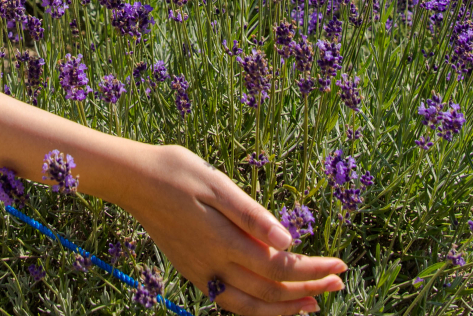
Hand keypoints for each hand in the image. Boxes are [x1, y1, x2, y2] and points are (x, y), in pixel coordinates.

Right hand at [118, 145, 345, 315]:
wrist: (132, 180)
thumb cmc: (177, 171)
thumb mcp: (217, 183)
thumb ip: (252, 216)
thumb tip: (288, 241)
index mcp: (225, 241)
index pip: (281, 268)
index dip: (313, 270)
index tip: (340, 266)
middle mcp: (214, 266)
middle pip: (270, 292)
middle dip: (308, 291)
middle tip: (338, 284)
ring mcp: (202, 273)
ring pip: (250, 307)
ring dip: (285, 308)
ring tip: (312, 305)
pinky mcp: (193, 272)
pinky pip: (231, 301)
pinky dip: (257, 308)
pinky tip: (269, 302)